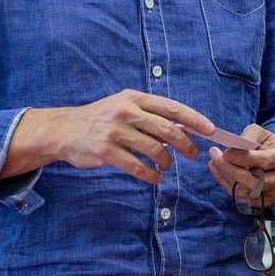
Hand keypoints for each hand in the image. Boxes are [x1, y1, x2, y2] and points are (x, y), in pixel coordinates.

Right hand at [8, 90, 212, 183]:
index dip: (194, 119)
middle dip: (185, 144)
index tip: (210, 130)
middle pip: (167, 129)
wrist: (64, 129)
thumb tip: (185, 130)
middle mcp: (126, 111)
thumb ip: (151, 116)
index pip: (171, 107)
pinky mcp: (106, 151)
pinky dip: (151, 174)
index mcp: (134, 98)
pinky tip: (156, 177)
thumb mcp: (125, 107)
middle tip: (192, 155)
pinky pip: (137, 166)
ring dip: (167, 161)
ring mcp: (115, 131)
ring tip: (167, 166)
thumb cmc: (101, 118)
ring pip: (154, 149)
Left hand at [206, 125, 274, 206]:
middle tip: (215, 157)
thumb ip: (248, 137)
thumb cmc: (266, 143)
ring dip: (226, 178)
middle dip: (232, 170)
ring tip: (214, 162)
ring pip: (247, 191)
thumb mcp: (259, 133)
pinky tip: (219, 172)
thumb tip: (233, 149)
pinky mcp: (265, 201)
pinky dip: (227, 185)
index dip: (244, 159)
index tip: (226, 153)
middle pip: (257, 181)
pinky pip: (243, 198)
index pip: (266, 161)